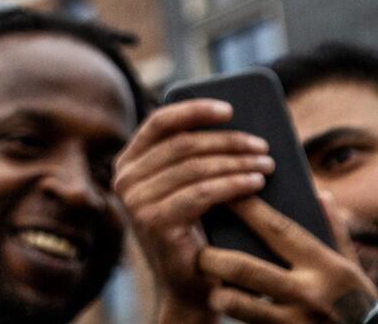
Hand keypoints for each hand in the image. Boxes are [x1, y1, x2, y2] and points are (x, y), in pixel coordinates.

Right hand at [114, 99, 273, 317]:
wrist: (191, 284)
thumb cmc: (198, 231)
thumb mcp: (188, 187)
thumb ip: (192, 158)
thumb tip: (228, 123)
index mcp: (128, 163)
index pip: (159, 123)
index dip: (194, 111)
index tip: (229, 108)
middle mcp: (124, 178)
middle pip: (182, 144)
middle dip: (227, 141)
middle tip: (263, 145)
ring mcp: (135, 201)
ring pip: (194, 167)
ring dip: (236, 162)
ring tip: (267, 163)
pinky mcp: (154, 221)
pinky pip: (200, 193)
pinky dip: (233, 185)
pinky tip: (256, 182)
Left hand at [198, 197, 377, 322]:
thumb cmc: (357, 299)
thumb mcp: (350, 265)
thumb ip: (334, 231)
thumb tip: (319, 194)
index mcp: (325, 265)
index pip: (277, 229)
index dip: (246, 209)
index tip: (221, 192)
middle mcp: (308, 291)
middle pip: (245, 267)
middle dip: (213, 257)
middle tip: (199, 250)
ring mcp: (295, 320)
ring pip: (239, 302)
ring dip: (218, 292)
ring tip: (209, 283)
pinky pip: (248, 322)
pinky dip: (234, 312)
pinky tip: (227, 303)